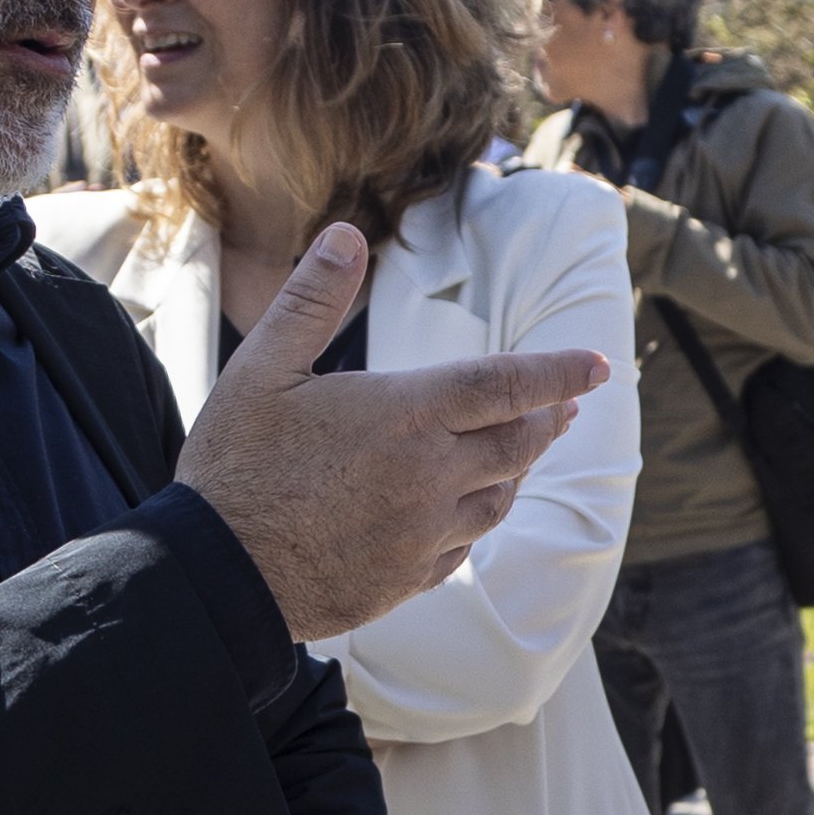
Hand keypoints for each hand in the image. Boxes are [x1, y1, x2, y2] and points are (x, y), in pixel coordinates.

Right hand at [179, 225, 606, 641]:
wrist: (217, 574)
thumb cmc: (235, 465)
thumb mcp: (261, 368)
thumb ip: (311, 301)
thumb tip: (346, 235)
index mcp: (405, 414)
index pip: (505, 384)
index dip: (558, 371)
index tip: (597, 365)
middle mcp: (430, 475)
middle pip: (517, 442)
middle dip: (548, 418)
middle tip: (566, 404)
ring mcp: (424, 534)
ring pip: (499, 499)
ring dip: (518, 470)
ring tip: (523, 452)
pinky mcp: (408, 579)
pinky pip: (463, 547)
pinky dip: (475, 521)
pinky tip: (467, 510)